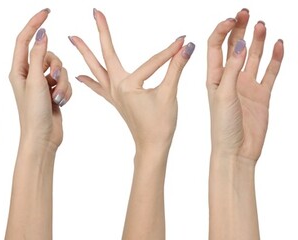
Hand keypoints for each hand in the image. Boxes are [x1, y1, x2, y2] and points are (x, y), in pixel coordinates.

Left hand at [9, 9, 70, 149]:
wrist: (42, 139)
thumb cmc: (32, 114)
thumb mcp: (35, 81)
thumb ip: (38, 56)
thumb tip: (41, 34)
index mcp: (17, 70)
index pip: (24, 39)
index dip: (34, 24)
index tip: (47, 12)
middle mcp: (27, 75)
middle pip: (47, 54)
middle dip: (56, 65)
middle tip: (53, 79)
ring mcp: (40, 84)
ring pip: (60, 68)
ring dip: (63, 81)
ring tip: (56, 97)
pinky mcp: (52, 92)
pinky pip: (66, 81)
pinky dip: (66, 90)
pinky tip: (61, 103)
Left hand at [69, 9, 193, 150]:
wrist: (151, 148)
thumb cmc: (161, 125)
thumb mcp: (170, 94)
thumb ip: (176, 68)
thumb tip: (187, 45)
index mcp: (127, 85)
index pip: (152, 62)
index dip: (170, 52)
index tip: (183, 41)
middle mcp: (115, 87)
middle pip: (105, 54)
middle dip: (101, 32)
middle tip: (94, 12)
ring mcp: (112, 94)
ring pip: (96, 68)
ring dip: (85, 52)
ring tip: (72, 37)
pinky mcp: (115, 101)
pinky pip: (98, 87)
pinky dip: (88, 80)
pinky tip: (79, 75)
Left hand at [207, 9, 283, 161]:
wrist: (237, 151)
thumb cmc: (222, 126)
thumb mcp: (223, 95)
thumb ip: (232, 70)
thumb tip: (239, 44)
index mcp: (213, 77)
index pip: (215, 47)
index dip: (222, 31)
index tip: (232, 19)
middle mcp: (229, 78)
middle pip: (234, 47)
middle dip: (239, 29)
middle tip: (246, 12)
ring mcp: (246, 86)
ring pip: (253, 57)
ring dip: (257, 41)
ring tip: (261, 24)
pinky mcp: (262, 95)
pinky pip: (269, 72)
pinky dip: (275, 58)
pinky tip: (278, 44)